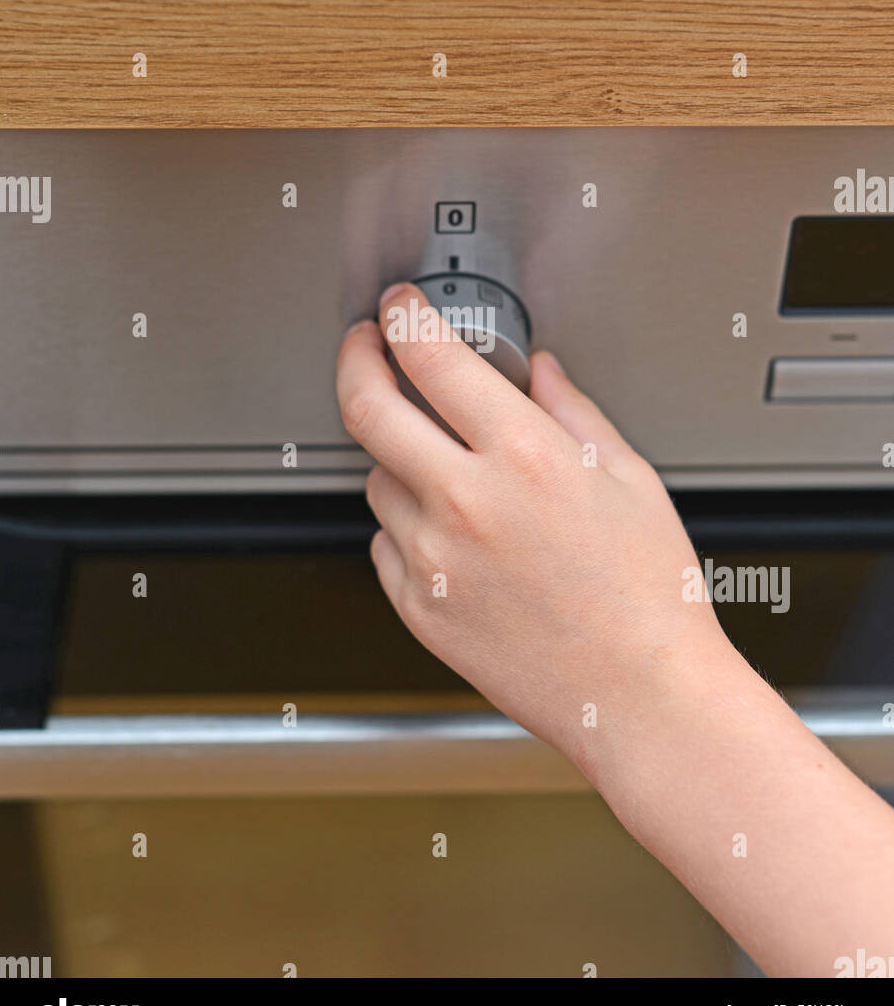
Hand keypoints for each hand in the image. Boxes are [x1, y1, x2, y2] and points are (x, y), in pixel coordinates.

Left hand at [335, 282, 731, 789]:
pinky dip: (407, 526)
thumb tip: (538, 369)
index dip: (403, 318)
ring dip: (398, 458)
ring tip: (449, 470)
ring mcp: (434, 559)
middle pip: (367, 408)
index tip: (399, 308)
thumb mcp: (628, 478)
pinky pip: (385, 544)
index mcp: (525, 456)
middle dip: (356, 359)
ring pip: (377, 479)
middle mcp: (467, 503)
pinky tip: (456, 535)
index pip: (431, 358)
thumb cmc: (649, 595)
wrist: (643, 697)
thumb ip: (572, 410)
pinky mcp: (420, 609)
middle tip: (364, 346)